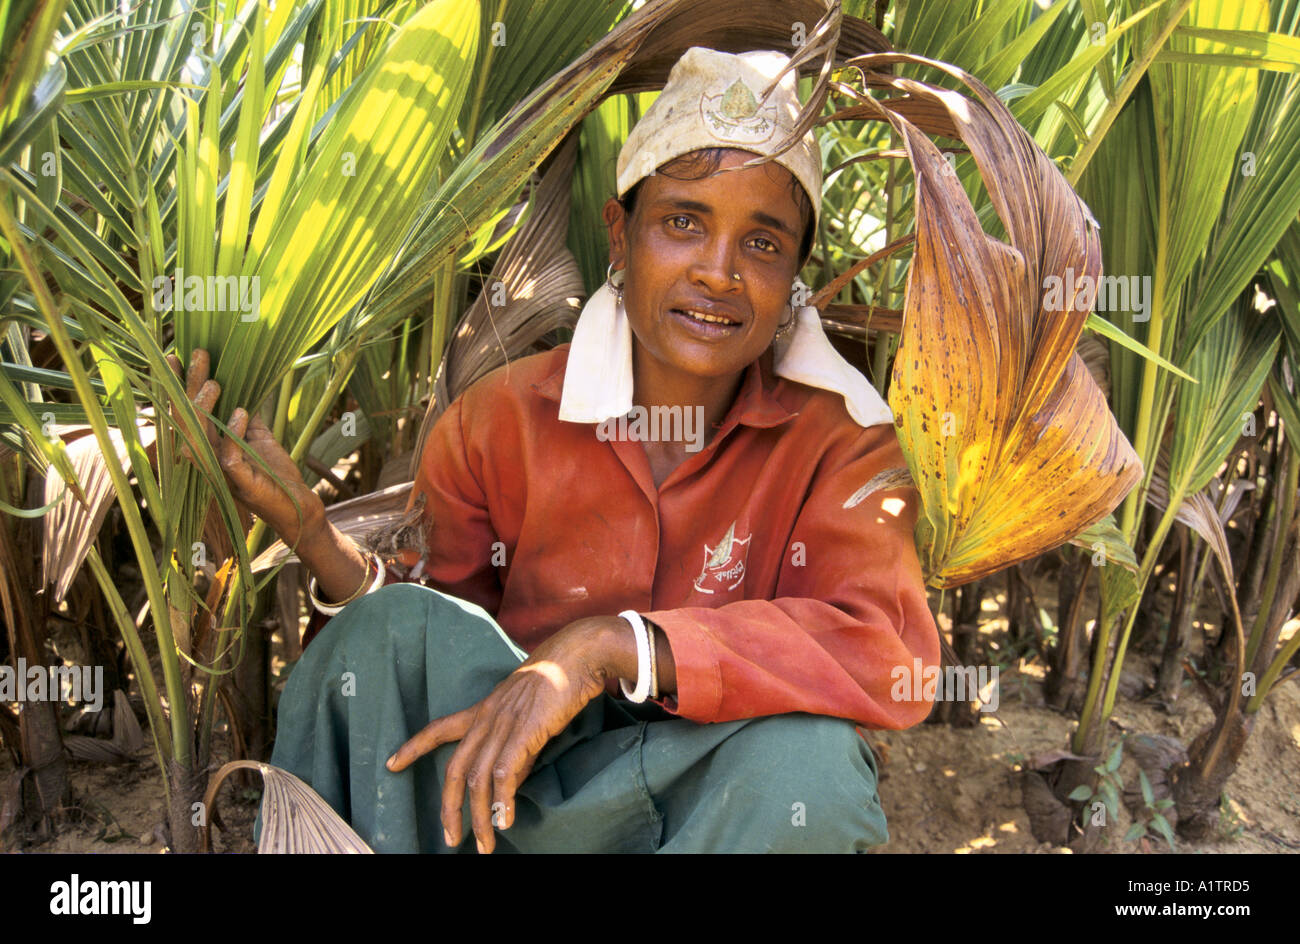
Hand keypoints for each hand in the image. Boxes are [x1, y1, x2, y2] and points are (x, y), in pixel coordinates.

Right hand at [166, 348, 323, 545]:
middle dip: (190, 386)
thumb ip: (247, 416)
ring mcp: (221, 472)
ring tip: (214, 383)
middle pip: (188, 419)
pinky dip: (233, 433)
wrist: (297, 504)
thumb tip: (243, 385)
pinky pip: (228, 457)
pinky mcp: (240, 482)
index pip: (187, 411)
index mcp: (209, 445)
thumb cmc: (275, 472)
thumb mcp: (258, 436)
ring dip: (204, 408)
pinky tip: (241, 412)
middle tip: (198, 354)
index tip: (178, 354)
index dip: (181, 385)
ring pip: (199, 438)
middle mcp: (208, 458)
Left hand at [385, 615, 631, 852]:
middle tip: (450, 839)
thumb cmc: (557, 679)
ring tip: (485, 844)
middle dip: (449, 809)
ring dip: (479, 818)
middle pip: (456, 770)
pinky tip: (506, 821)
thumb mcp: (526, 711)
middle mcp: (487, 719)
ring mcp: (504, 726)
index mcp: (484, 709)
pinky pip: (505, 775)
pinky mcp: (524, 733)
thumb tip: (510, 782)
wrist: (576, 655)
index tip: (391, 764)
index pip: (439, 728)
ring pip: (478, 780)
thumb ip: (514, 746)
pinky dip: (503, 802)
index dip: (414, 747)